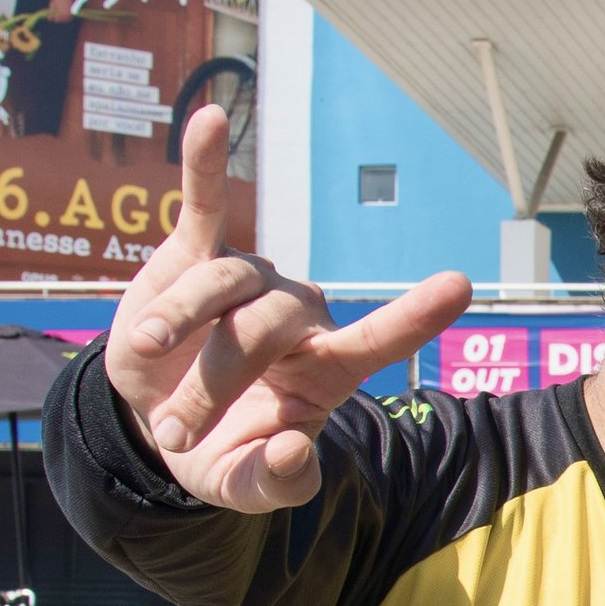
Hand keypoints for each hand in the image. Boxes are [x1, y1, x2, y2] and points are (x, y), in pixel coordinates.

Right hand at [106, 105, 470, 510]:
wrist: (154, 423)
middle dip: (213, 382)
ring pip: (220, 285)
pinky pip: (203, 202)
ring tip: (146, 369)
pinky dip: (205, 162)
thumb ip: (278, 484)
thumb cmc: (220, 451)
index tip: (458, 285)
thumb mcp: (246, 486)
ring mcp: (247, 278)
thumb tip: (295, 453)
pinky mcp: (193, 254)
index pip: (378, 340)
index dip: (414, 315)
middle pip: (264, 325)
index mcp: (325, 369)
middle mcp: (296, 315)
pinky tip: (207, 119)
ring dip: (175, 328)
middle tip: (176, 432)